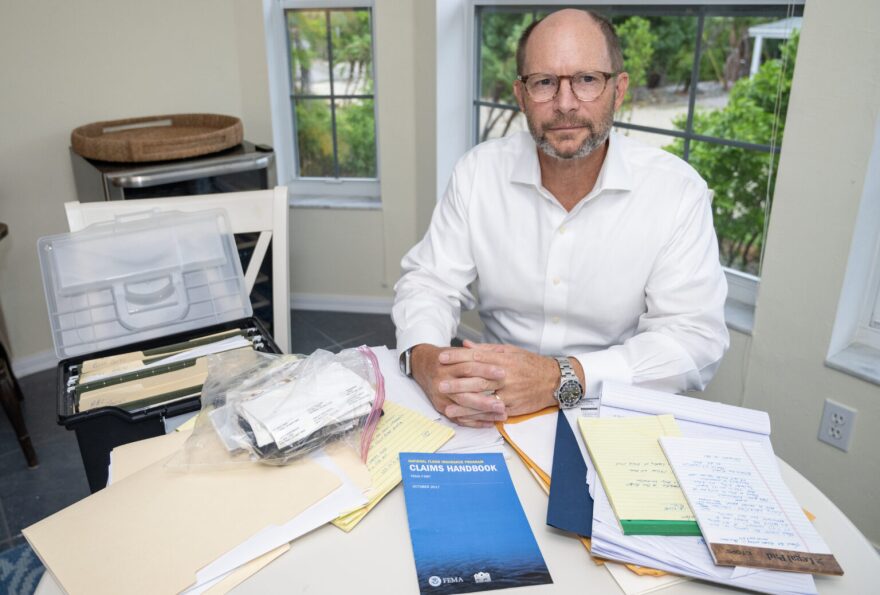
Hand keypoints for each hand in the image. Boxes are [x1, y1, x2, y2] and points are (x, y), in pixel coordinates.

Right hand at [409, 344, 507, 427]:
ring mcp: (440, 397)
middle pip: (465, 393)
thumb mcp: (458, 352)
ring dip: (483, 413)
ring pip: (463, 407)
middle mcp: (442, 382)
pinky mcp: (440, 408)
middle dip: (484, 400)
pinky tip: (490, 423)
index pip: (468, 368)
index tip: (502, 373)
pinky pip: (459, 419)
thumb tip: (498, 357)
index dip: (486, 370)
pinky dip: (475, 422)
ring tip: (501, 415)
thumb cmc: (445, 359)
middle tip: (502, 404)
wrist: (422, 366)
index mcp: (446, 366)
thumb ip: (475, 353)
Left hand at [441, 341, 559, 415]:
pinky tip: (467, 419)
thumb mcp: (510, 351)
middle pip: (477, 378)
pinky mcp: (513, 407)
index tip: (442, 357)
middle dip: (457, 382)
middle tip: (439, 383)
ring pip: (483, 399)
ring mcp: (509, 393)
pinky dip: (479, 417)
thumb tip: (466, 345)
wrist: (554, 380)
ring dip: (464, 405)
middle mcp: (505, 376)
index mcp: (503, 360)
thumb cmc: (530, 364)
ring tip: (448, 407)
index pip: (476, 357)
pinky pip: (493, 413)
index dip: (457, 357)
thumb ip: (486, 349)